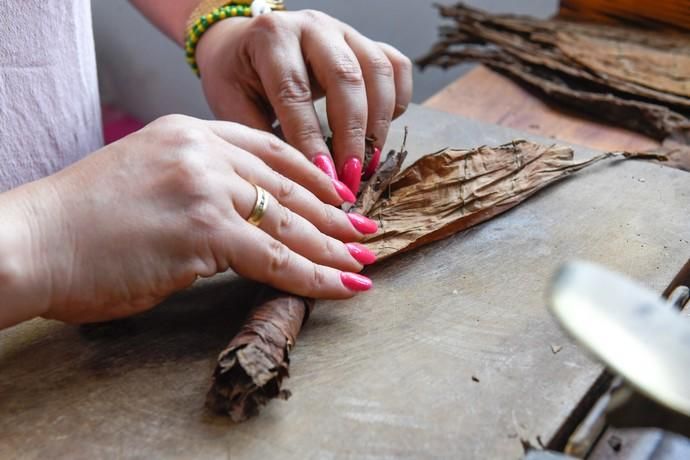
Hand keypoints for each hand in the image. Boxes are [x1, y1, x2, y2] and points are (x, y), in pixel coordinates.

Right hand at [0, 115, 377, 325]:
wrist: (33, 240)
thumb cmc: (83, 220)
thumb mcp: (148, 178)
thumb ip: (199, 185)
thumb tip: (243, 219)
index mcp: (190, 132)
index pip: (270, 153)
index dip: (312, 179)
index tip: (340, 198)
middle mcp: (203, 150)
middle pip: (288, 186)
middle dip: (334, 215)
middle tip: (366, 233)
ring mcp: (205, 186)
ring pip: (289, 222)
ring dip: (334, 247)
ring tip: (365, 262)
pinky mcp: (203, 229)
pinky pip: (274, 257)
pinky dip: (314, 275)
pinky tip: (343, 285)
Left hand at [194, 10, 412, 193]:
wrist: (243, 46)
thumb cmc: (236, 77)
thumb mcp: (231, 103)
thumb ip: (259, 136)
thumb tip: (298, 179)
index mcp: (272, 36)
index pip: (294, 91)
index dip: (310, 139)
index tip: (323, 177)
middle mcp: (313, 27)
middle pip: (346, 77)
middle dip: (352, 135)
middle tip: (351, 177)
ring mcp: (345, 31)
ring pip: (378, 71)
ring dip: (378, 124)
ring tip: (367, 164)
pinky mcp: (366, 43)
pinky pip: (397, 67)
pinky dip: (397, 102)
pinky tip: (378, 132)